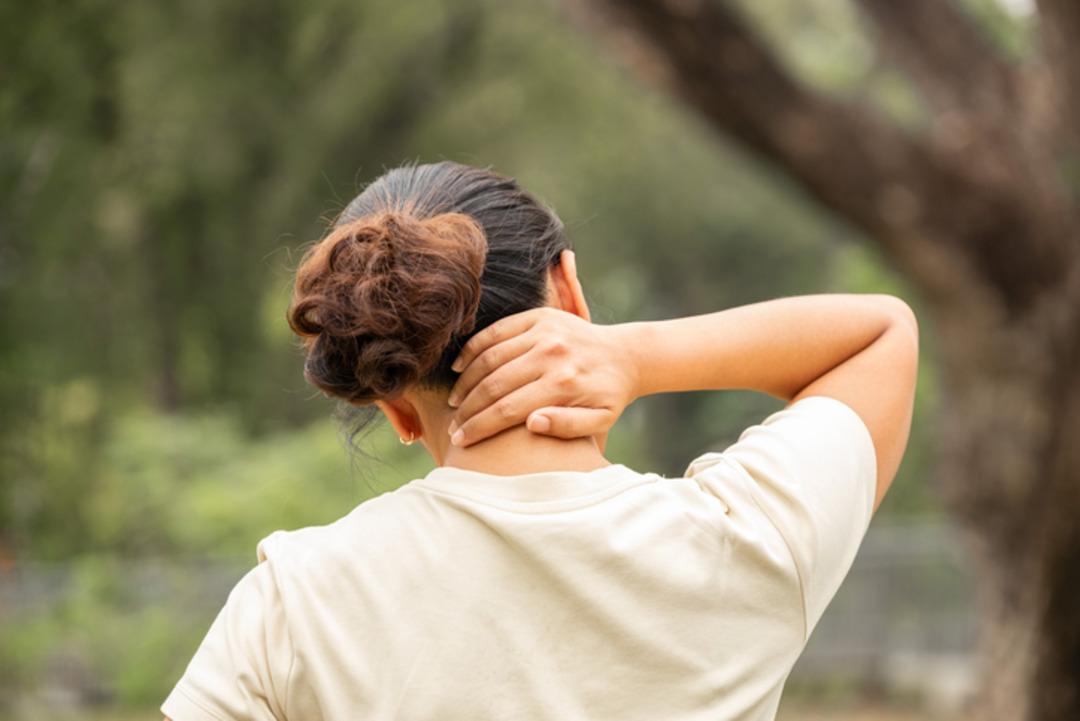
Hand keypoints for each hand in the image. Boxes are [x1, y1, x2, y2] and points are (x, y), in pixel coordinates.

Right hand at [447, 307, 639, 447]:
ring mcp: (544, 331)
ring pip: (490, 357)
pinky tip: (459, 367)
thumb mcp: (599, 420)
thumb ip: (568, 427)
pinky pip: (496, 331)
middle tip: (454, 426)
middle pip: (494, 385)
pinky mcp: (539, 316)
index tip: (461, 440)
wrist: (626, 355)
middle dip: (468, 409)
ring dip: (466, 381)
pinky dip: (473, 349)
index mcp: (564, 384)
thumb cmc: (608, 396)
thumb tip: (532, 423)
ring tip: (455, 401)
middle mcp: (551, 354)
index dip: (479, 427)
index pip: (507, 410)